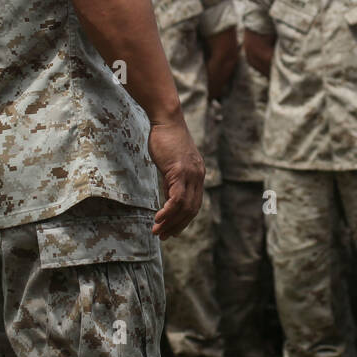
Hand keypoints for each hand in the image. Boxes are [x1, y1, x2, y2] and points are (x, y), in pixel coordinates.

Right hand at [146, 117, 203, 239]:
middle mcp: (198, 176)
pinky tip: (158, 218)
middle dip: (177, 226)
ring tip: (158, 231)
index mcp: (198, 174)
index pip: (195, 204)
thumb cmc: (166, 138)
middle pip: (192, 209)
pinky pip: (177, 199)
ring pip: (184, 207)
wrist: (167, 120)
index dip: (184, 220)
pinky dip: (168, 212)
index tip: (172, 230)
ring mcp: (191, 174)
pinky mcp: (180, 171)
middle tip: (164, 236)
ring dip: (170, 222)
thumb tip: (169, 195)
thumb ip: (173, 179)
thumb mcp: (172, 162)